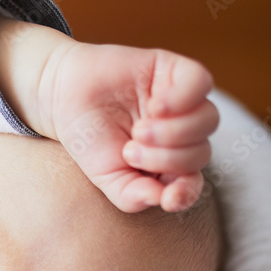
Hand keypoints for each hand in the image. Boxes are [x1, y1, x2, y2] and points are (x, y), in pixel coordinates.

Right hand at [39, 41, 218, 212]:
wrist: (63, 97)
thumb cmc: (88, 138)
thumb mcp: (105, 176)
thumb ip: (131, 196)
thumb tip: (162, 200)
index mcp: (168, 163)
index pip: (192, 182)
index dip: (187, 191)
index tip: (168, 198)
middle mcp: (182, 133)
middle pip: (201, 153)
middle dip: (166, 159)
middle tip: (129, 150)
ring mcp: (183, 101)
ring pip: (208, 120)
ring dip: (174, 132)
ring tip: (140, 130)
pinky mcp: (176, 71)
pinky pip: (202, 83)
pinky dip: (183, 99)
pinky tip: (155, 105)